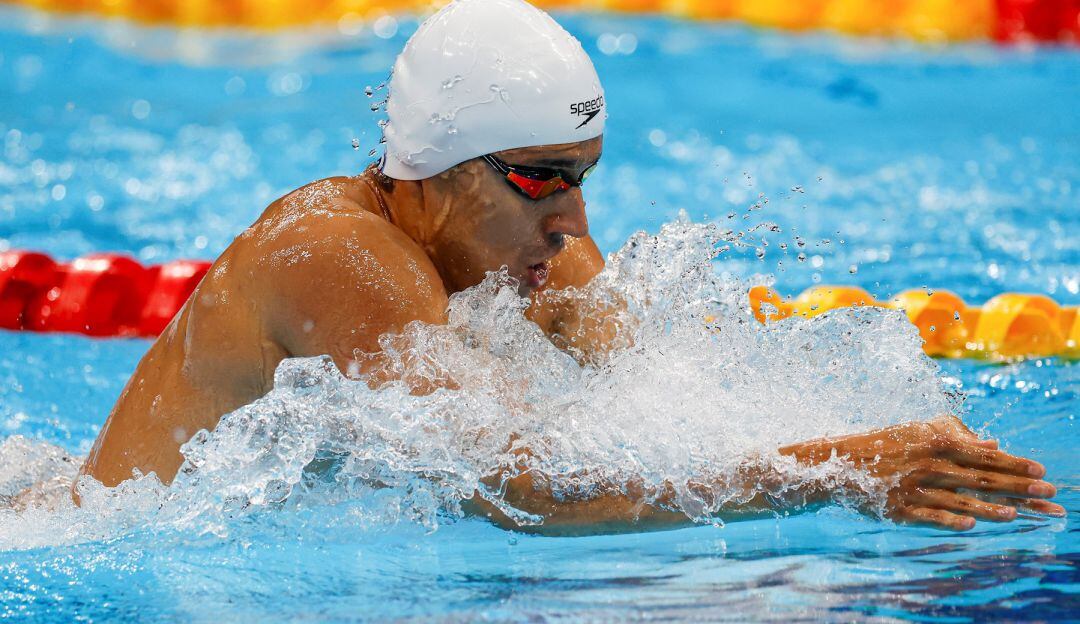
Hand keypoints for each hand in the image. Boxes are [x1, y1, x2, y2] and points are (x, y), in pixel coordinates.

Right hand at [789, 415, 1064, 530]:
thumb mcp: (918, 431)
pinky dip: (951, 520)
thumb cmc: (884, 444)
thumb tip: (993, 443)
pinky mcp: (900, 508)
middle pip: (982, 478)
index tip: (1041, 470)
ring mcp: (915, 488)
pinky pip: (930, 515)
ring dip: (991, 508)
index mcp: (935, 442)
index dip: (1015, 463)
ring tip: (1016, 514)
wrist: (839, 462)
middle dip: (1018, 486)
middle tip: (1049, 493)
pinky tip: (972, 526)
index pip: (984, 455)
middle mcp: (929, 465)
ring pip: (961, 500)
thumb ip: (956, 434)